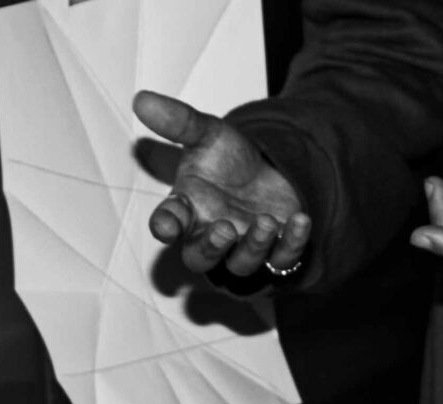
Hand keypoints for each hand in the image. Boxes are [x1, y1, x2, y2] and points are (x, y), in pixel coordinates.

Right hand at [135, 91, 311, 279]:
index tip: (167, 226)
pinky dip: (293, 244)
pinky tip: (301, 221)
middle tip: (225, 229)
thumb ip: (178, 121)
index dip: (165, 226)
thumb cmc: (229, 159)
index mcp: (187, 209)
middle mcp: (210, 235)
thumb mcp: (206, 133)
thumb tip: (141, 99)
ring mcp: (243, 248)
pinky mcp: (276, 252)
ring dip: (254, 247)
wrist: (270, 167)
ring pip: (241, 265)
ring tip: (267, 220)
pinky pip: (283, 260)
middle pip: (200, 258)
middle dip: (211, 248)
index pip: (167, 222)